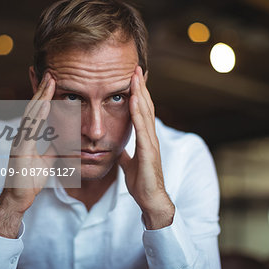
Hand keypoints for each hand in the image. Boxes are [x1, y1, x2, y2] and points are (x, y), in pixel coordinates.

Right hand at [0, 73, 55, 237]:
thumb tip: (64, 139)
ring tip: (49, 81)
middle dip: (41, 90)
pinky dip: (38, 116)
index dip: (43, 96)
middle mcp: (21, 136)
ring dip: (40, 97)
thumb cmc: (29, 179)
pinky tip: (45, 105)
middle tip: (51, 73)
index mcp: (27, 137)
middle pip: (32, 108)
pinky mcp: (19, 151)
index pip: (37, 112)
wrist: (18, 199)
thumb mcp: (47, 160)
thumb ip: (53, 147)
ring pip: (30, 114)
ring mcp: (19, 142)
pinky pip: (30, 130)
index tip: (52, 81)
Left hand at [119, 66, 174, 228]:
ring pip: (145, 112)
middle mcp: (150, 136)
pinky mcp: (148, 150)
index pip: (142, 111)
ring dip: (140, 92)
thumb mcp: (129, 164)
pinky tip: (134, 98)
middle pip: (145, 106)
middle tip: (136, 68)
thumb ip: (125, 154)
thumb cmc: (141, 182)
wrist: (150, 200)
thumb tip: (117, 149)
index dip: (138, 94)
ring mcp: (151, 142)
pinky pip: (142, 127)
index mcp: (146, 138)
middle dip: (140, 87)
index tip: (132, 79)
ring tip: (136, 75)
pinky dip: (138, 111)